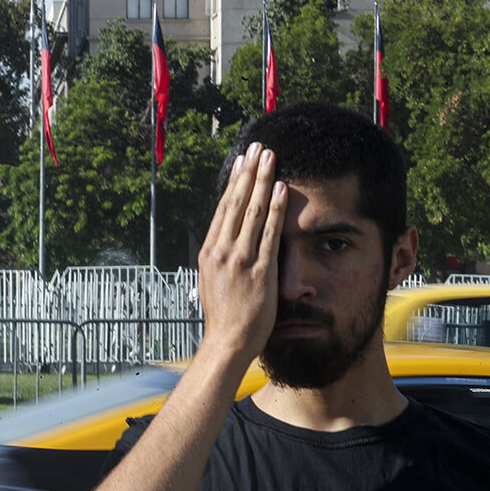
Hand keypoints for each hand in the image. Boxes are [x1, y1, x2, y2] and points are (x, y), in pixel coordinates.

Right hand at [197, 141, 287, 361]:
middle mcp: (221, 252)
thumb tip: (225, 243)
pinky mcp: (259, 270)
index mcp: (209, 254)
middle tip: (257, 147)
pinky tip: (281, 189)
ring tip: (271, 157)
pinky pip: (269, 232)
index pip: (223, 210)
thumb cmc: (224, 318)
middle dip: (247, 173)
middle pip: (236, 203)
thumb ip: (220, 260)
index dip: (233, 184)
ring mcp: (240, 260)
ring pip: (252, 212)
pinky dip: (275, 208)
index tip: (241, 162)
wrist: (227, 343)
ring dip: (262, 181)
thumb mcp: (212, 283)